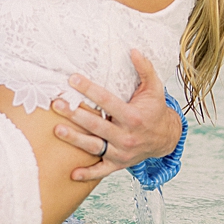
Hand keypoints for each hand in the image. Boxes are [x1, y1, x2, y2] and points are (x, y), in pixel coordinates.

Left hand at [51, 49, 181, 180]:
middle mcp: (127, 137)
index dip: (90, 89)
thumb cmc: (154, 109)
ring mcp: (122, 152)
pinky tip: (71, 173)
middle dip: (76, 114)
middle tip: (57, 103)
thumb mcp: (154, 89)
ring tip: (57, 129)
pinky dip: (88, 174)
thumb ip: (145, 69)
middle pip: (97, 125)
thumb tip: (134, 50)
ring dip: (75, 139)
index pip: (108, 101)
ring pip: (95, 146)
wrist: (166, 139)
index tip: (72, 78)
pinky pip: (102, 170)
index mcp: (134, 117)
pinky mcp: (118, 164)